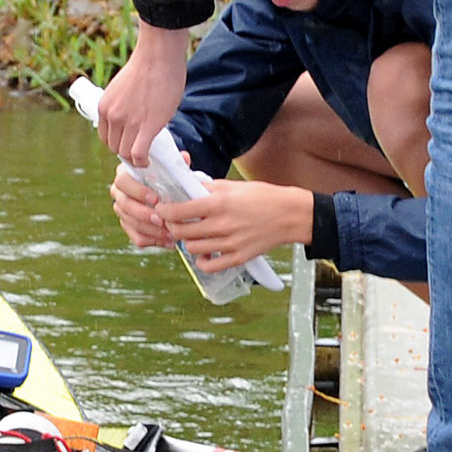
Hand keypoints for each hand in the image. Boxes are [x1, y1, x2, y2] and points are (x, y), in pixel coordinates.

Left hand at [96, 21, 189, 165]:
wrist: (158, 56)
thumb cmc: (147, 66)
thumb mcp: (122, 88)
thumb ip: (122, 104)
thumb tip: (131, 116)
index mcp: (104, 106)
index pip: (105, 136)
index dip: (117, 143)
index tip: (128, 143)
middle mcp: (113, 116)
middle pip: (114, 147)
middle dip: (126, 152)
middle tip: (139, 151)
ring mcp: (129, 122)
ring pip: (126, 153)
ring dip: (135, 159)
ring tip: (144, 159)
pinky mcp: (147, 126)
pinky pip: (139, 153)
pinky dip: (142, 161)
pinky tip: (147, 161)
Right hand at [110, 166, 173, 248]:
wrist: (166, 193)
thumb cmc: (167, 177)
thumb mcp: (171, 168)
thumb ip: (176, 163)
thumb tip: (184, 157)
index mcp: (125, 174)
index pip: (123, 181)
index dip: (137, 191)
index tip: (155, 199)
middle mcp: (119, 192)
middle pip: (124, 204)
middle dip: (143, 214)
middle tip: (162, 220)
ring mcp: (122, 211)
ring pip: (130, 223)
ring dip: (151, 230)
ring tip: (170, 233)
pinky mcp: (129, 227)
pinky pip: (137, 237)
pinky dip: (154, 241)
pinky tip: (169, 241)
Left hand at [157, 177, 313, 270]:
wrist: (290, 215)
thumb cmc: (263, 197)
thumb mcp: (233, 185)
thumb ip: (208, 188)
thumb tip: (188, 186)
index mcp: (218, 204)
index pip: (179, 211)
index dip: (164, 211)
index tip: (161, 209)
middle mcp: (221, 225)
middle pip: (181, 232)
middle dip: (173, 226)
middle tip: (174, 222)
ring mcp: (229, 244)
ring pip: (192, 248)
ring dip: (188, 241)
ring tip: (193, 235)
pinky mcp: (238, 257)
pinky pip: (209, 266)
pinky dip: (202, 260)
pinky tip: (205, 251)